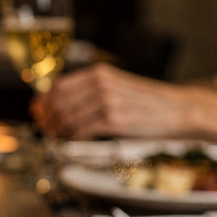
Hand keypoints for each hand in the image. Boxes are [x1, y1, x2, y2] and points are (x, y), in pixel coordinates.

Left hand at [31, 63, 190, 139]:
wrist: (178, 109)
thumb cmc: (147, 103)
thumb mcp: (117, 87)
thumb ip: (92, 92)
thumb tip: (61, 106)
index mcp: (100, 73)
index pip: (59, 86)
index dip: (44, 102)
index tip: (38, 114)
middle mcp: (101, 83)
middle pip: (58, 102)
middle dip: (47, 119)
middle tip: (45, 131)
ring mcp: (107, 101)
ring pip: (66, 118)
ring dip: (56, 131)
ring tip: (56, 139)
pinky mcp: (113, 120)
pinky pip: (80, 130)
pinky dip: (70, 139)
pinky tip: (70, 143)